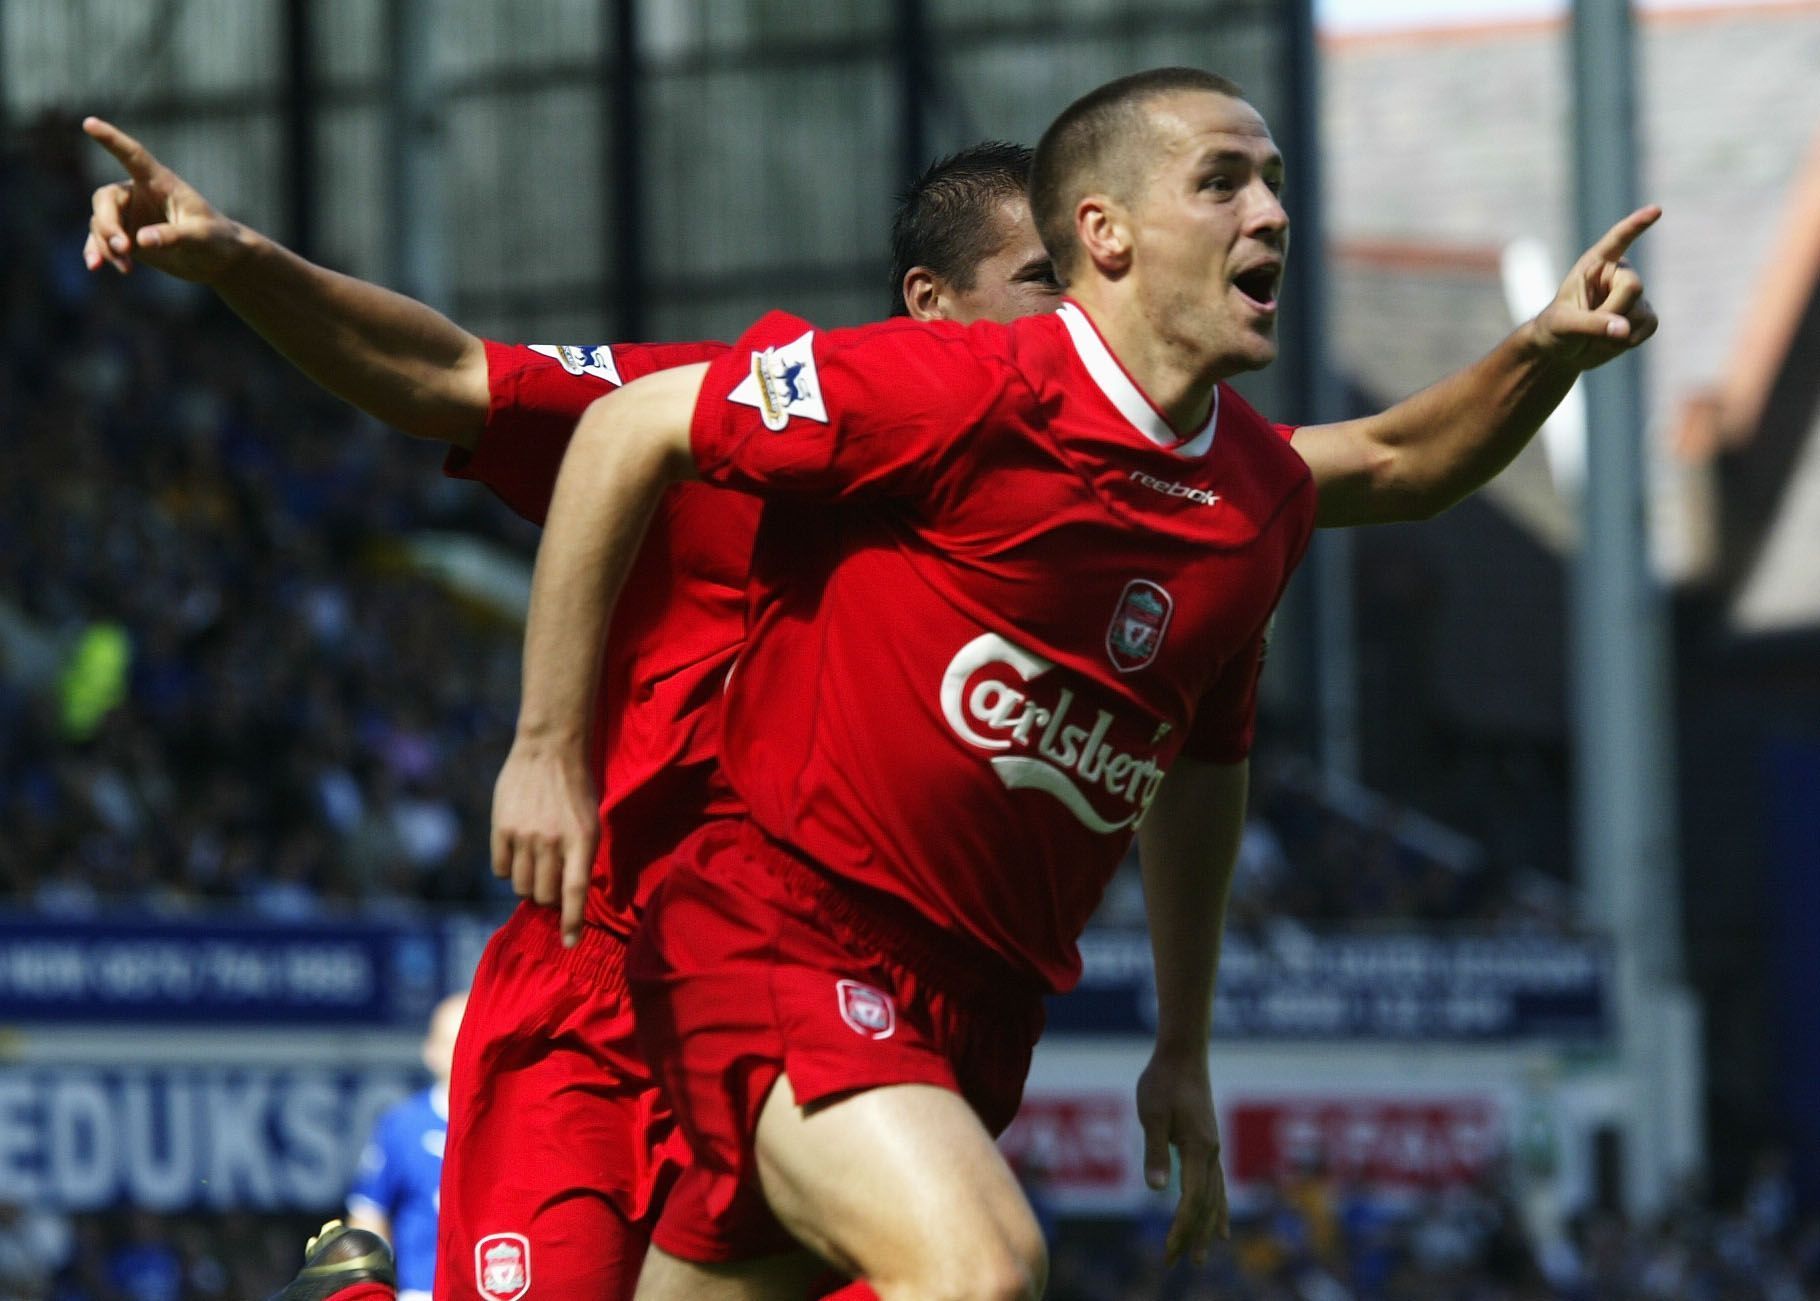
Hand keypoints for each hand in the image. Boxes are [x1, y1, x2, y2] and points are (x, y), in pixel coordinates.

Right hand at [81, 116, 250, 281]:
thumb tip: (140, 241)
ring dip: (107, 245)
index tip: (89, 123)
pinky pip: (101, 241)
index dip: (111, 139)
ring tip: (126, 267)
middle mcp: (139, 194)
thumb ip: (173, 237)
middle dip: (108, 224)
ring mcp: (130, 215)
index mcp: (159, 182)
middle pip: (105, 199)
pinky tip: (94, 267)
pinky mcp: (127, 237)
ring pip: (100, 223)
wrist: (218, 260)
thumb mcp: (200, 237)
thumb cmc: (216, 240)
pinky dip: (97, 252)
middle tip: (124, 248)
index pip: (132, 155)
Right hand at [490, 737, 598, 946]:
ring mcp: (524, 836)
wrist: (549, 748)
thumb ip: (581, 858)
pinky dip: (507, 869)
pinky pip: (500, 869)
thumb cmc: (577, 788)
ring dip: (528, 885)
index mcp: (582, 841)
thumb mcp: (592, 822)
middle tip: (552, 885)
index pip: (575, 893)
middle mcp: (552, 842)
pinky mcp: (501, 828)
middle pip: (544, 895)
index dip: (572, 924)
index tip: (570, 945)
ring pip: (520, 886)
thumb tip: (569, 898)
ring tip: (535, 866)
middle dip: (549, 898)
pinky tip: (517, 853)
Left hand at [1136, 1046, 1228, 1266]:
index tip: (1170, 1250)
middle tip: (1176, 1264)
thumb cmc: (1162, 1080)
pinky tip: (1220, 1229)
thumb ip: (1154, 1149)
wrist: (1183, 1054)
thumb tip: (1156, 1188)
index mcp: (1198, 1147)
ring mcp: (1214, 1150)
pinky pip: (1217, 1187)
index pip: (1191, 1198)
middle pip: (1204, 1205)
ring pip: (1213, 1199)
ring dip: (1204, 1229)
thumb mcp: (1152, 1113)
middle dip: (1190, 1236)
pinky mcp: (1209, 1145)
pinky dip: (1218, 1210)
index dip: (1182, 1227)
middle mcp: (1211, 1153)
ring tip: (1199, 1257)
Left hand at [1532, 204, 1661, 370]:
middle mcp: (1618, 274)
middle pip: (1633, 287)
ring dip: (1617, 332)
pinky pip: (1649, 325)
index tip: (1656, 210)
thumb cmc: (1555, 329)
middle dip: (1612, 312)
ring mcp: (1634, 294)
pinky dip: (1630, 340)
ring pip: (1641, 311)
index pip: (1618, 239)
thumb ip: (1591, 324)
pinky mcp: (1644, 315)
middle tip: (1589, 327)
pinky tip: (1612, 341)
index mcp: (1595, 265)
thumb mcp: (1563, 325)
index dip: (1637, 225)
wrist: (1563, 351)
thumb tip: (1624, 330)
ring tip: (1595, 335)